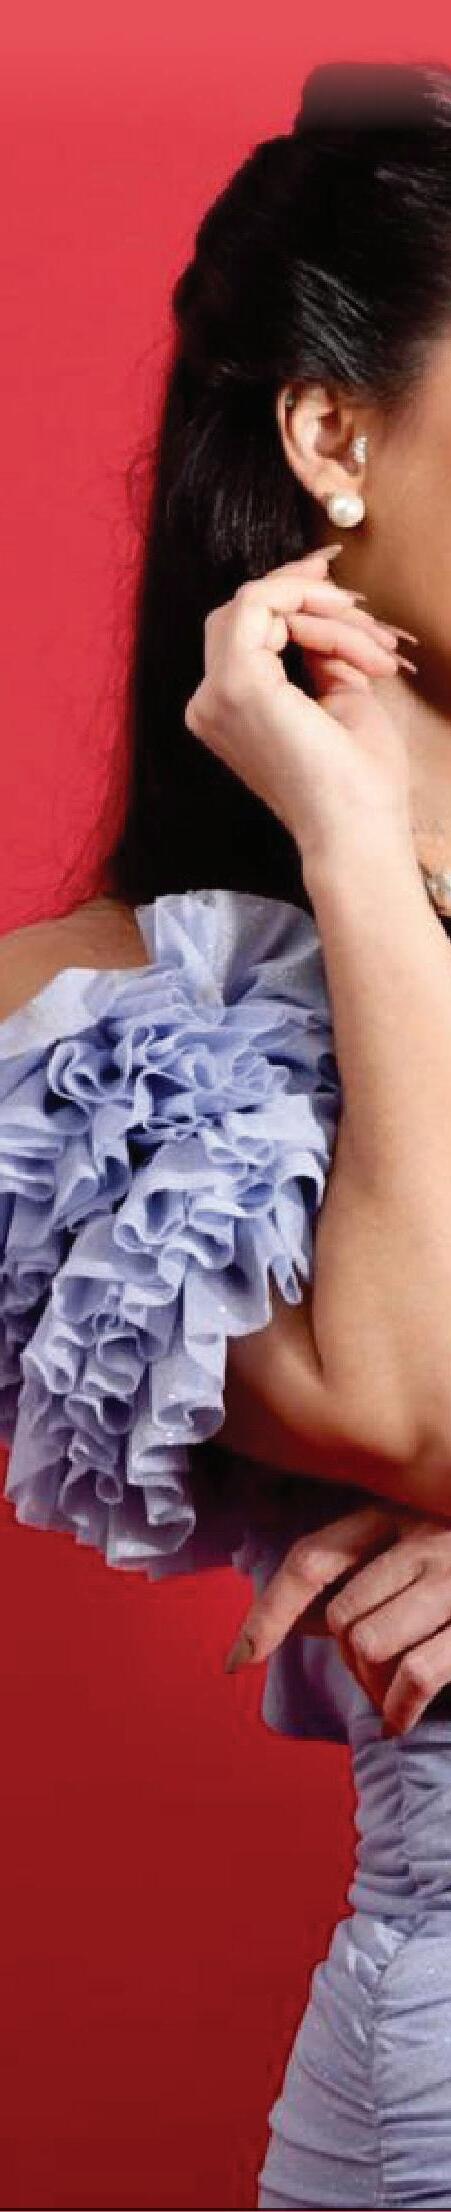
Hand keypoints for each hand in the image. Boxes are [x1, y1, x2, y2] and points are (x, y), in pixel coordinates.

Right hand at [184, 548, 414, 865]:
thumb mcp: (339, 698)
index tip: (342, 595)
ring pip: (254, 605)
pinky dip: (307, 607)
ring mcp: (217, 694)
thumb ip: (321, 655)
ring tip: (370, 645)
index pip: (243, 631)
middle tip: (358, 607)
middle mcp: (210, 702)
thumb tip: (325, 610)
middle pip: (242, 612)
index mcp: (229, 710)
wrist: (356, 829)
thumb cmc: (356, 783)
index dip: (290, 600)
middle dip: (304, 596)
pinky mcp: (237, 684)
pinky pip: (260, 607)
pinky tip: (346, 632)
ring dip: (319, 609)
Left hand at [224, 1502, 450, 1733]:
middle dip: (346, 1659)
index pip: (312, 1560)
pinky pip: (416, 1675)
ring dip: (372, 1686)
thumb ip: (357, 1579)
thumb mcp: (414, 1556)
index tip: (238, 1660)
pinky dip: (397, 1710)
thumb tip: (294, 1620)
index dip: (269, 1613)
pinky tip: (399, 1723)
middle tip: (371, 1676)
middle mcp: (423, 1535)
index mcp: (395, 1512)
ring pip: (369, 1644)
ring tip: (391, 1694)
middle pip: (339, 1614)